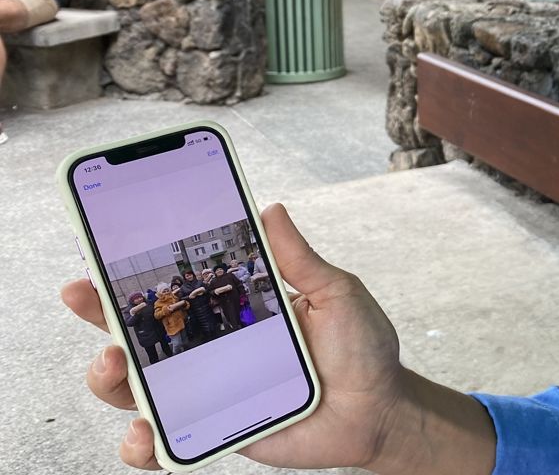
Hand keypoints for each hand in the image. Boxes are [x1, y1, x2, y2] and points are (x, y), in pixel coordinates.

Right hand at [61, 204, 410, 470]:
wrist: (380, 411)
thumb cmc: (361, 349)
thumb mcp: (336, 294)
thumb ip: (299, 260)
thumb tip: (271, 210)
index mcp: (235, 308)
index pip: (175, 286)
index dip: (133, 270)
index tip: (102, 247)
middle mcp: (212, 348)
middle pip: (140, 331)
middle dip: (99, 313)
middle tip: (83, 294)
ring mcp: (207, 392)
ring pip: (136, 387)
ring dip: (109, 376)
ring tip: (113, 362)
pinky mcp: (214, 432)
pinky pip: (163, 443)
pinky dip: (140, 443)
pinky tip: (143, 433)